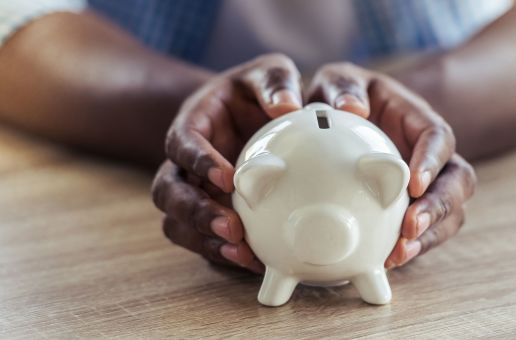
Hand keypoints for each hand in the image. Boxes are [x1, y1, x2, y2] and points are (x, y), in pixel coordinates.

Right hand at [151, 54, 302, 272]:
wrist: (251, 114)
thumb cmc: (257, 92)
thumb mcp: (267, 73)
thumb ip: (275, 81)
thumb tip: (288, 107)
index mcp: (193, 125)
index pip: (181, 143)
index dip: (198, 161)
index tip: (227, 177)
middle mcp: (185, 163)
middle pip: (168, 191)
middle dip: (196, 212)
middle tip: (232, 227)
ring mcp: (194, 191)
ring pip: (178, 223)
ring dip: (205, 241)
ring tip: (242, 253)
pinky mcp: (208, 214)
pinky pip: (202, 241)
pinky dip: (222, 254)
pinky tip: (254, 262)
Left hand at [307, 62, 476, 268]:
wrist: (341, 118)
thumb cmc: (341, 96)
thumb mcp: (338, 81)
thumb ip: (342, 87)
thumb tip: (352, 108)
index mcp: (417, 121)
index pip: (439, 137)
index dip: (432, 161)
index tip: (413, 182)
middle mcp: (430, 155)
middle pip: (457, 182)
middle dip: (438, 207)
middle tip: (410, 227)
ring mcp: (426, 184)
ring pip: (449, 212)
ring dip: (428, 235)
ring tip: (399, 253)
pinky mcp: (412, 207)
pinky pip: (424, 231)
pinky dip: (411, 247)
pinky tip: (388, 259)